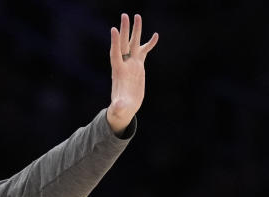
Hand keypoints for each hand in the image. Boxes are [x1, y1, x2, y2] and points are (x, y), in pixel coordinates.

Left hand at [106, 13, 158, 133]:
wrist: (124, 108)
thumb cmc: (121, 109)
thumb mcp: (120, 109)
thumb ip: (118, 107)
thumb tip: (117, 108)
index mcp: (118, 72)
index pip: (115, 54)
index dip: (114, 43)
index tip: (112, 29)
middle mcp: (124, 65)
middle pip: (123, 44)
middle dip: (124, 30)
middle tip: (125, 15)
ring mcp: (131, 64)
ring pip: (133, 44)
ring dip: (135, 31)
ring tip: (137, 16)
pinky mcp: (138, 66)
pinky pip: (144, 51)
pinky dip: (149, 43)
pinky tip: (155, 35)